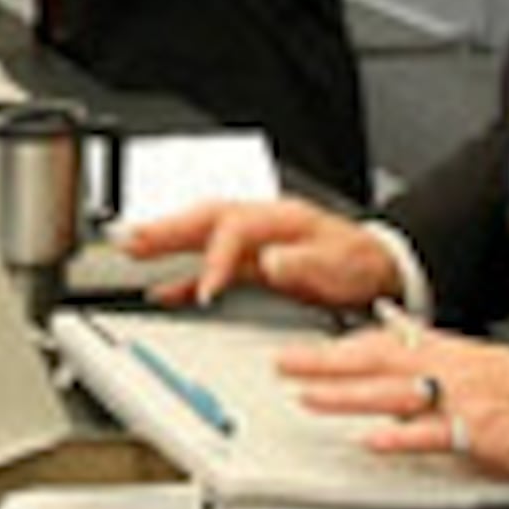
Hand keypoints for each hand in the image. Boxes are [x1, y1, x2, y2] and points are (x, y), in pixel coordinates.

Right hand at [114, 197, 396, 308]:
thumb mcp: (340, 265)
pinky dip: (185, 275)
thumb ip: (305, 263)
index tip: (207, 290)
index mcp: (281, 218)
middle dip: (169, 228)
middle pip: (207, 218)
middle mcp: (263, 223)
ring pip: (202, 234)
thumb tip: (271, 261)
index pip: (235, 229)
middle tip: (135, 241)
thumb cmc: (359, 263)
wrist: (376, 267)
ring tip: (132, 250)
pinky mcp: (253, 262)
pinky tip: (164, 290)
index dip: (216, 258)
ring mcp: (255, 241)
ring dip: (167, 241)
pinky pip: (211, 262)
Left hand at [276, 326, 508, 483]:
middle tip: (284, 363)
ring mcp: (461, 401)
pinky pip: (433, 434)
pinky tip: (374, 440)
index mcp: (449, 351)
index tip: (307, 346)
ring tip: (308, 396)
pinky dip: (402, 437)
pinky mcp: (478, 433)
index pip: (385, 341)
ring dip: (347, 394)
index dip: (342, 344)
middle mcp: (449, 370)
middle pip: (376, 359)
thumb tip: (401, 340)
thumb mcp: (482, 360)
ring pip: (393, 392)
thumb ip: (438, 354)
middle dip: (325, 361)